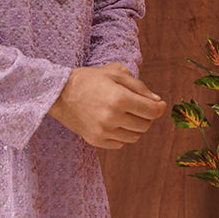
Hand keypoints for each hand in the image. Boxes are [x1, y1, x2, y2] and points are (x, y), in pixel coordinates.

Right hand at [47, 63, 165, 148]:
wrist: (59, 93)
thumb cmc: (88, 79)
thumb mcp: (115, 73)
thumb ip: (139, 87)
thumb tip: (157, 102)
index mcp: (120, 98)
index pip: (152, 111)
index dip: (159, 108)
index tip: (159, 105)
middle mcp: (112, 117)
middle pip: (145, 125)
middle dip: (146, 116)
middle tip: (139, 107)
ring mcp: (103, 131)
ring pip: (134, 137)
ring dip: (134, 127)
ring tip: (125, 115)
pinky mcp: (95, 140)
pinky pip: (120, 143)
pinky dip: (121, 135)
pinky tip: (114, 123)